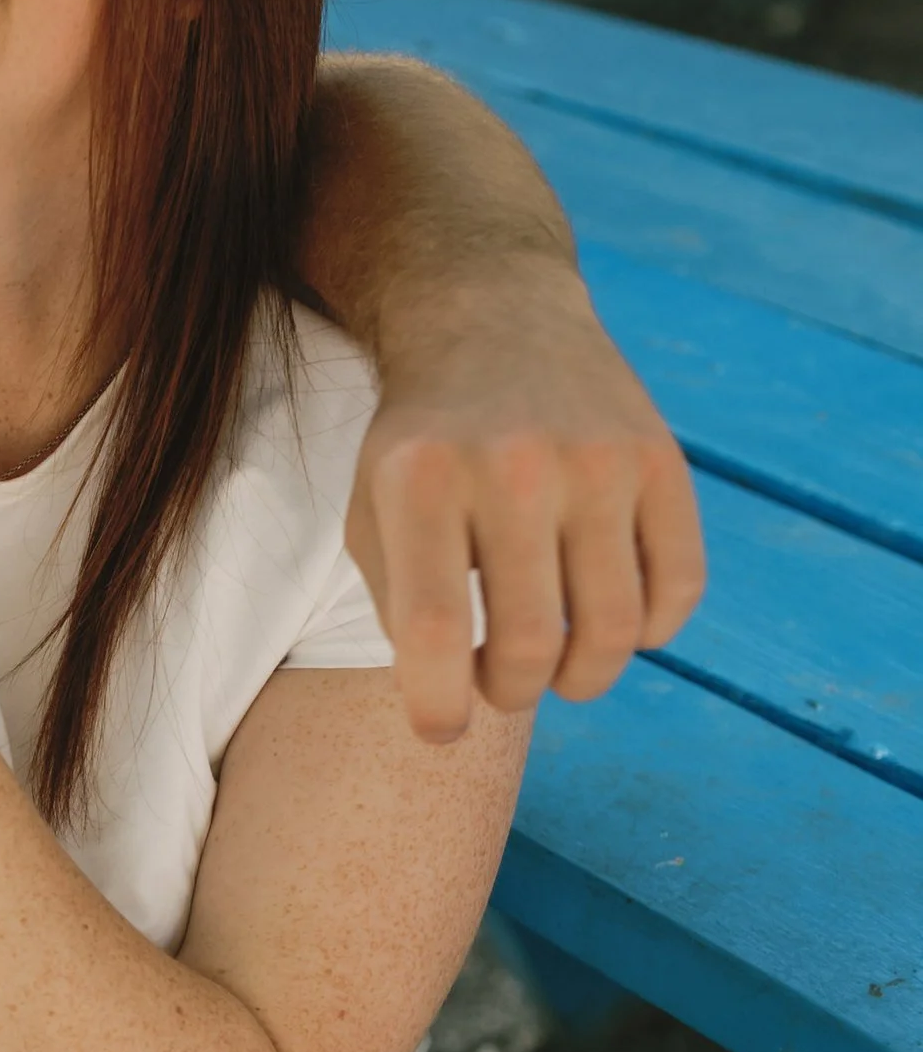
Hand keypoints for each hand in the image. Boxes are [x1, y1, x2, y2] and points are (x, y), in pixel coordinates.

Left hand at [346, 261, 705, 743]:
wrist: (490, 321)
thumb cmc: (420, 447)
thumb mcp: (373, 510)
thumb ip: (399, 605)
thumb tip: (455, 703)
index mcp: (419, 480)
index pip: (433, 634)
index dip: (438, 709)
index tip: (442, 729)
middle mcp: (511, 464)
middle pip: (527, 644)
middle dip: (511, 692)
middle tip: (502, 685)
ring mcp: (596, 457)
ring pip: (613, 630)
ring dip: (583, 678)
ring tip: (557, 670)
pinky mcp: (660, 458)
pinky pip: (679, 591)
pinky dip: (651, 632)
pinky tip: (615, 619)